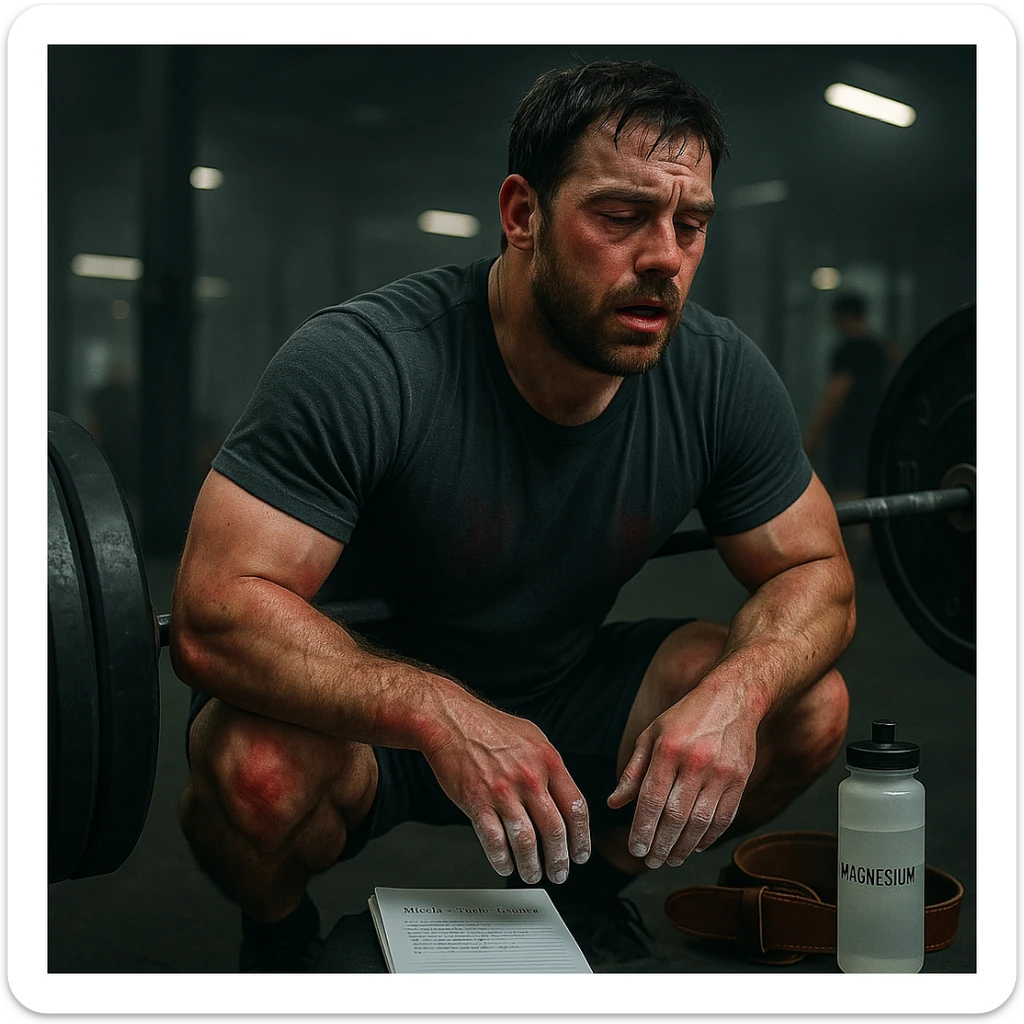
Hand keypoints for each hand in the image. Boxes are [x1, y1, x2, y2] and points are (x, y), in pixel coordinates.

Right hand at [422, 703, 590, 884]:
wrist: (451, 722)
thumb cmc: (490, 727)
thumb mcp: (533, 738)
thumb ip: (551, 767)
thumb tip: (565, 797)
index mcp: (548, 761)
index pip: (576, 808)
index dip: (582, 838)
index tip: (581, 853)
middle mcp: (529, 777)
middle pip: (554, 830)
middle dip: (560, 859)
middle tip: (560, 872)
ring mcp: (502, 792)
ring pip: (526, 841)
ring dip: (532, 865)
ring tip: (534, 874)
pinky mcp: (477, 802)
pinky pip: (494, 841)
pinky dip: (502, 859)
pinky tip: (506, 865)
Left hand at [607, 683, 758, 868]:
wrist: (732, 699)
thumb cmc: (686, 717)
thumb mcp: (651, 734)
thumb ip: (633, 771)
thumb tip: (614, 803)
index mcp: (668, 749)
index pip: (651, 799)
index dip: (642, 829)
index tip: (635, 849)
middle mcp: (695, 763)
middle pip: (675, 816)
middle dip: (661, 845)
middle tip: (651, 861)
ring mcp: (721, 773)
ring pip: (700, 822)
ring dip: (683, 847)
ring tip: (671, 860)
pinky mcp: (740, 780)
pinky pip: (724, 818)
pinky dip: (709, 837)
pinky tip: (696, 846)